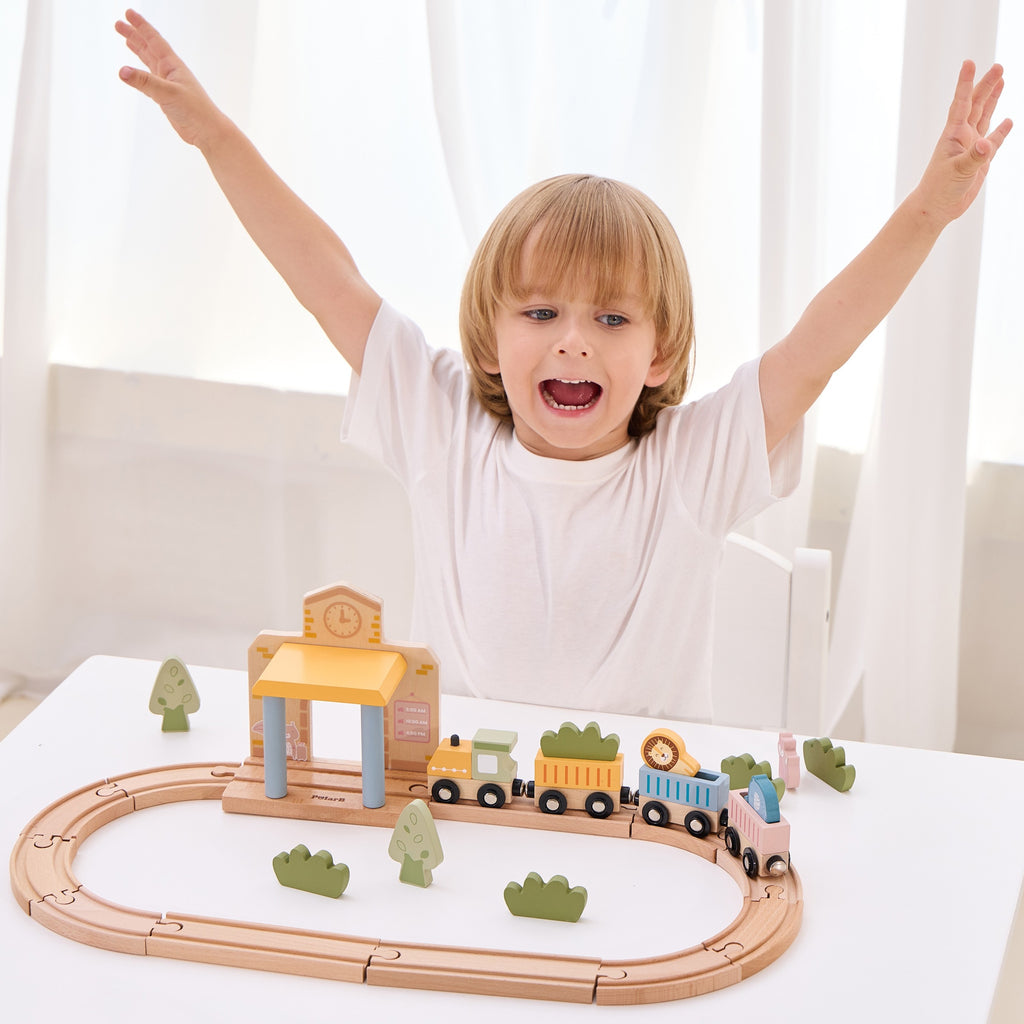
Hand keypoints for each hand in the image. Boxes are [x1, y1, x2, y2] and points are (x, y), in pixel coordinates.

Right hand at [115, 9, 223, 148]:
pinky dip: (140, 74)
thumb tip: (122, 71)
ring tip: (126, 39)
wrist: (208, 132)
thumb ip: (145, 82)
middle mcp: (171, 72)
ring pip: (149, 62)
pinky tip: (135, 73)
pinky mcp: (167, 98)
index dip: (141, 26)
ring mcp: (169, 85)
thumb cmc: (196, 111)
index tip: (128, 13)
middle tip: (118, 24)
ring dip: (138, 50)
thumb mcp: (168, 94)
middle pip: (149, 48)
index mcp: (173, 65)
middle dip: (134, 35)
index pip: (154, 40)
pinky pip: (149, 81)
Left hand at [914, 61, 1012, 224]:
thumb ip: (974, 158)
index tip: (969, 62)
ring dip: (993, 100)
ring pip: (984, 117)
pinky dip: (1000, 131)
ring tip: (1002, 81)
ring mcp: (971, 147)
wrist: (936, 208)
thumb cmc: (939, 189)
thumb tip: (987, 145)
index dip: (965, 83)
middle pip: (976, 105)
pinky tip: (1007, 121)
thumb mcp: (958, 172)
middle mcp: (962, 137)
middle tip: (999, 67)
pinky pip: (993, 141)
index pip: (961, 103)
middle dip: (986, 85)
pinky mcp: (980, 160)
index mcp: (953, 135)